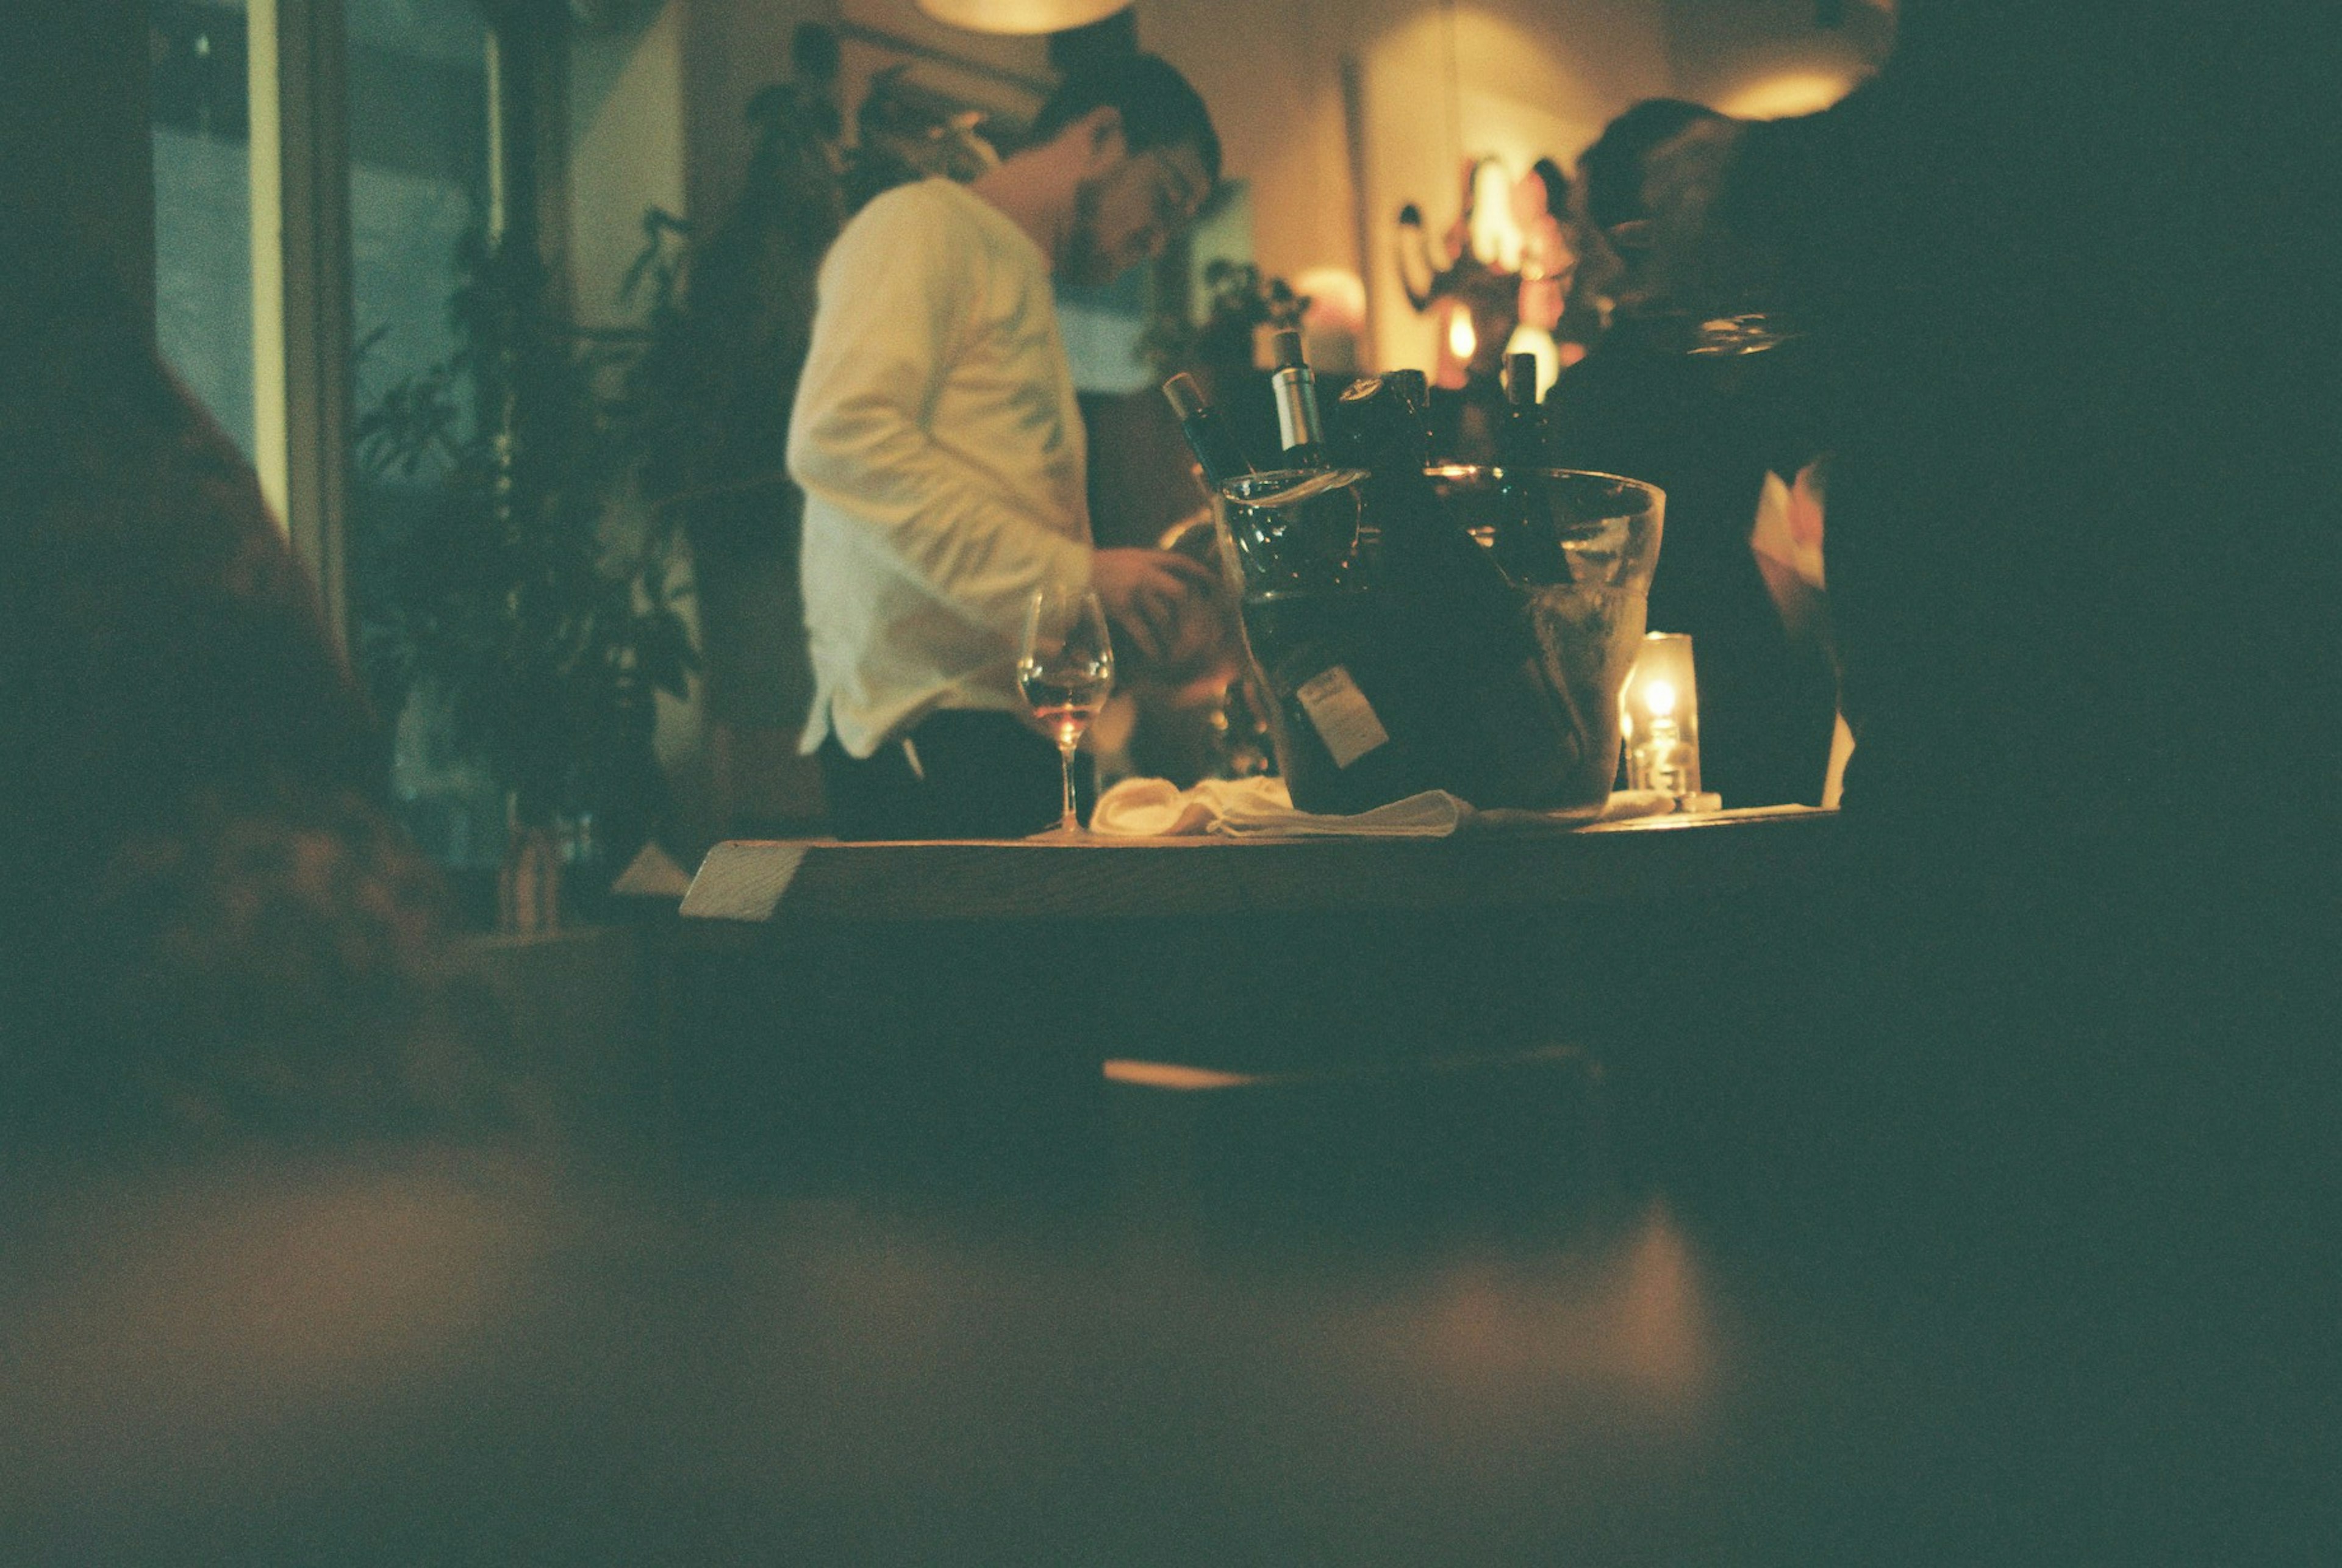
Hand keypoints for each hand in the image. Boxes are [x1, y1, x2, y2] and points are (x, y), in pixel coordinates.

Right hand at [1089, 547, 1214, 665]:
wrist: (1066, 570)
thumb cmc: (1094, 567)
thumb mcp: (1124, 559)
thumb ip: (1145, 567)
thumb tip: (1166, 582)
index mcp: (1145, 557)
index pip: (1181, 562)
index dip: (1201, 574)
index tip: (1215, 585)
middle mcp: (1144, 572)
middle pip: (1180, 592)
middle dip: (1191, 612)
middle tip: (1198, 626)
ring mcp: (1133, 590)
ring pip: (1164, 615)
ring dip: (1172, 634)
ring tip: (1177, 649)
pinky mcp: (1121, 608)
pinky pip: (1143, 632)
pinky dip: (1152, 647)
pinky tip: (1156, 657)